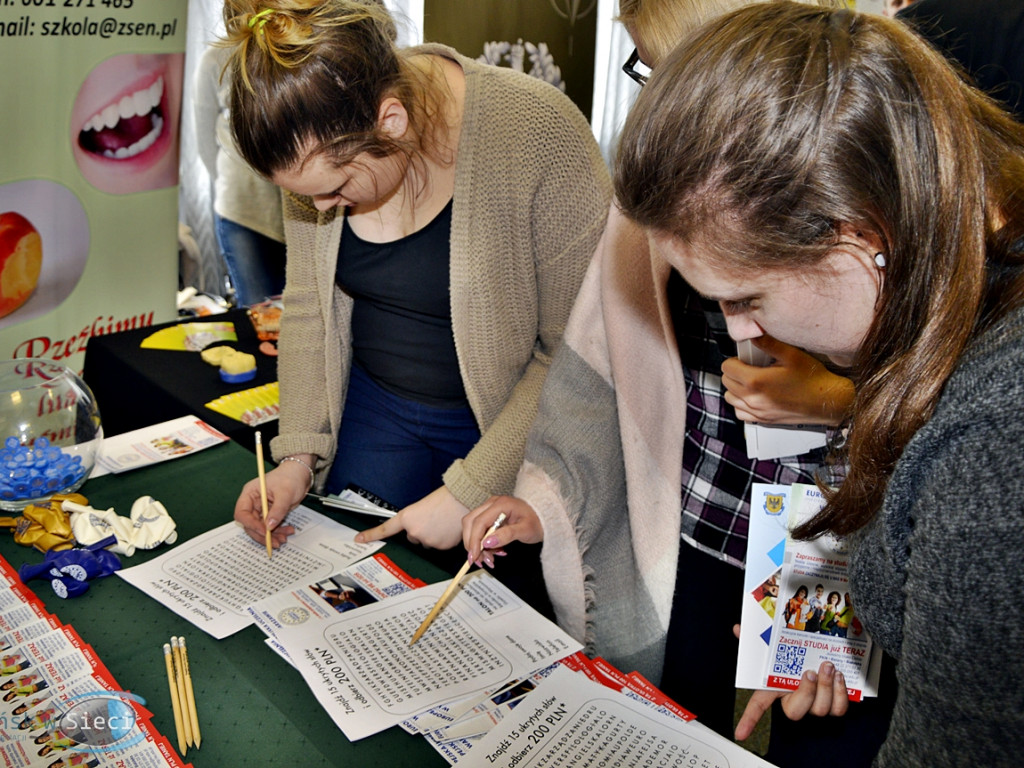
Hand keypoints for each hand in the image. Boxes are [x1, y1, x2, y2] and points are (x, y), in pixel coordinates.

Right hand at [233, 458, 309, 547]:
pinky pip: (270, 526)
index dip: (251, 524)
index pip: (242, 513)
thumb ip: (277, 510)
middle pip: (250, 524)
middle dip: (262, 534)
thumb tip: (269, 526)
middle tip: (274, 542)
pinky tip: (287, 532)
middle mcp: (253, 502)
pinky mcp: (270, 513)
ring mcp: (261, 509)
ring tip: (283, 539)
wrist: (301, 474)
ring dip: (271, 535)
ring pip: (261, 528)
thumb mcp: (285, 493)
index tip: (264, 531)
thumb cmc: (290, 477)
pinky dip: (278, 531)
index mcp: (250, 493)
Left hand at [354, 486, 468, 548]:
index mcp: (407, 517)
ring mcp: (427, 541)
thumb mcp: (423, 506)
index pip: (385, 528)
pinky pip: (438, 546)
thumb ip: (415, 519)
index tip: (358, 540)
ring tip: (443, 522)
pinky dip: (443, 540)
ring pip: (426, 543)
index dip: (371, 535)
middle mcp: (414, 531)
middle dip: (420, 531)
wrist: (461, 500)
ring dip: (432, 536)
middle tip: (432, 519)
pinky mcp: (440, 547)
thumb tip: (418, 530)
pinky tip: (449, 529)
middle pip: (412, 537)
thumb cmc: (444, 498)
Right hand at [462, 496, 543, 567]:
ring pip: (473, 527)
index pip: (479, 522)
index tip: (474, 557)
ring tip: (491, 559)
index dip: (474, 541)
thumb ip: (507, 535)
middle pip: (470, 522)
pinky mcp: (490, 516)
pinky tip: (496, 551)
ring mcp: (490, 509)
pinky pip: (480, 530)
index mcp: (500, 504)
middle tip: (479, 561)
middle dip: (472, 543)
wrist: (545, 517)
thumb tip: (486, 543)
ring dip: (478, 546)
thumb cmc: (538, 522)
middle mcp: (492, 504)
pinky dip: (484, 544)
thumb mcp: (525, 530)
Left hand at [721, 335, 854, 425]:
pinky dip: (741, 404)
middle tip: (749, 367)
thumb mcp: (791, 355)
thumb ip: (768, 344)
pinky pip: (740, 413)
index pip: (727, 368)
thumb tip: (753, 335)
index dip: (734, 359)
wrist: (828, 401)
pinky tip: (753, 396)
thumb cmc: (813, 380)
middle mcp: (754, 399)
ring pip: (730, 398)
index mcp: (757, 381)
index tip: (744, 358)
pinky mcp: (763, 420)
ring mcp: (758, 412)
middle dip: (734, 372)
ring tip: (750, 380)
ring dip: (735, 388)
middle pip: (726, 382)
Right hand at [734, 621, 849, 740]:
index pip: (758, 705)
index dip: (749, 720)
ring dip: (826, 688)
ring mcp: (814, 704)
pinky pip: (838, 708)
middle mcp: (794, 699)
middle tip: (811, 673)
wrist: (827, 653)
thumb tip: (738, 629)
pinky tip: (839, 677)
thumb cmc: (800, 652)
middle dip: (806, 693)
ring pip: (819, 710)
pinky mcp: (834, 703)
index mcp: (777, 687)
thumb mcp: (777, 643)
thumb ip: (757, 638)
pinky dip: (840, 693)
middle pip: (795, 711)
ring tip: (829, 667)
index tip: (740, 733)